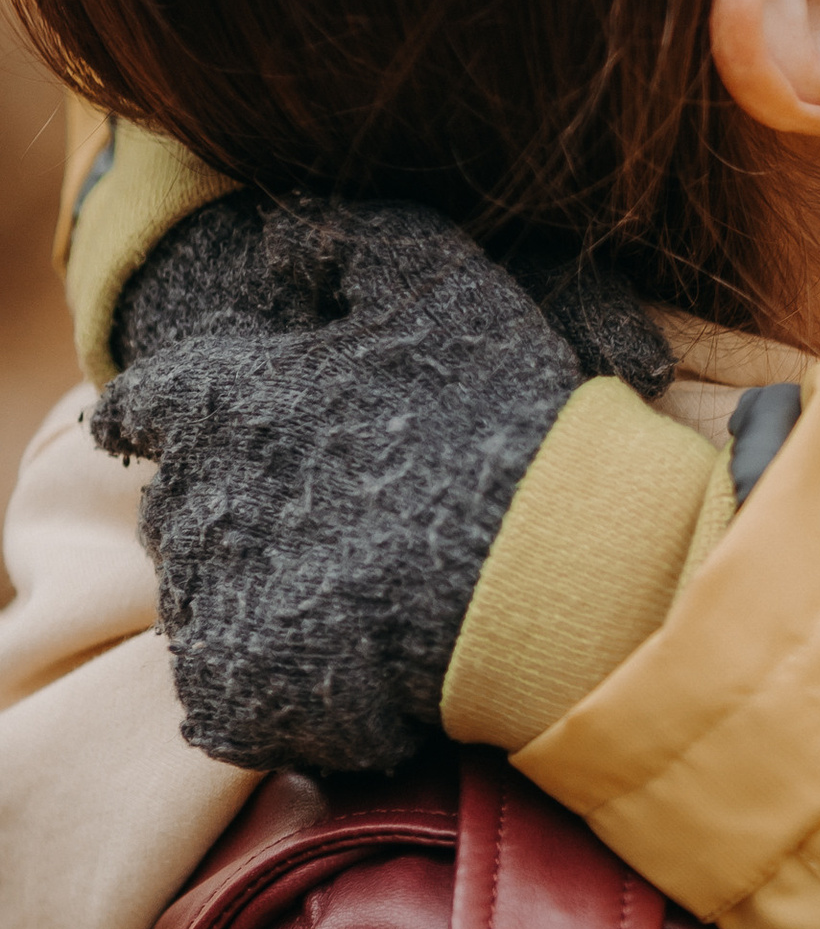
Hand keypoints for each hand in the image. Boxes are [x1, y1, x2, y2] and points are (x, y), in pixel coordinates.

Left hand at [92, 195, 654, 772]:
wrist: (565, 564)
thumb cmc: (512, 421)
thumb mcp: (447, 286)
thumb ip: (355, 240)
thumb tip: (284, 232)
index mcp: (230, 400)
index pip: (145, 405)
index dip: (165, 419)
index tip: (195, 434)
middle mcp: (205, 495)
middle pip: (177, 511)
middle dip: (230, 514)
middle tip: (321, 526)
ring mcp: (221, 598)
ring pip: (195, 602)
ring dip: (250, 598)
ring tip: (340, 597)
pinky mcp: (245, 685)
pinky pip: (215, 695)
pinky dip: (263, 686)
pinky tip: (333, 665)